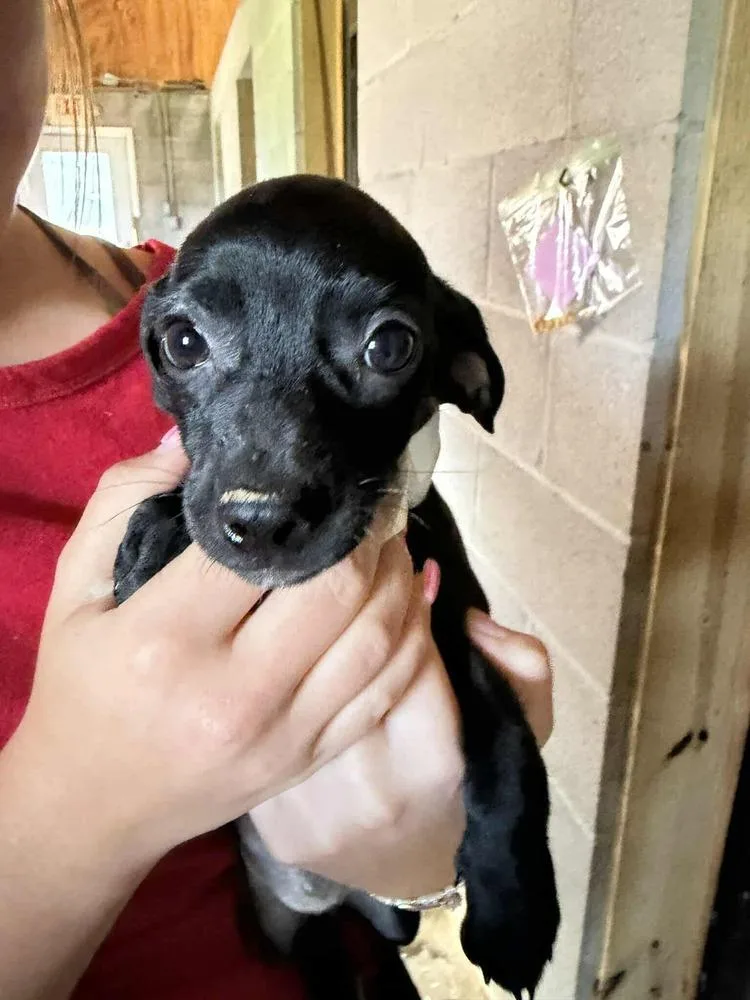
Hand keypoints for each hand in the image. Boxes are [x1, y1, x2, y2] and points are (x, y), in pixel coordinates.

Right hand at [3, 437, 434, 874]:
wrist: (91, 806)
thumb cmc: (79, 687)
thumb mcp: (74, 588)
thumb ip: (123, 501)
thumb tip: (191, 443)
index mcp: (167, 638)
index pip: (260, 548)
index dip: (303, 497)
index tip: (324, 467)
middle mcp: (236, 692)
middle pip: (336, 590)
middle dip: (369, 531)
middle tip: (375, 495)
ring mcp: (283, 734)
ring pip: (378, 637)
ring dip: (399, 575)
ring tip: (393, 536)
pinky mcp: (310, 759)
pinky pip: (387, 689)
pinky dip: (411, 635)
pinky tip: (409, 595)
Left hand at [251, 602, 553, 899]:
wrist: (411, 867)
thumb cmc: (465, 781)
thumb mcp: (518, 726)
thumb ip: (520, 666)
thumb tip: (467, 618)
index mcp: (434, 763)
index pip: (407, 655)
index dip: (398, 606)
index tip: (392, 576)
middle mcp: (370, 792)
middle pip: (340, 672)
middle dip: (339, 618)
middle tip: (340, 578)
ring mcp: (314, 814)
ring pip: (292, 699)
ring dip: (297, 653)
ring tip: (303, 617)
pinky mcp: (273, 827)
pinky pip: (263, 735)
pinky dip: (268, 702)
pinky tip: (275, 676)